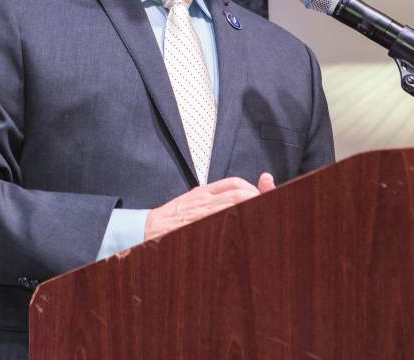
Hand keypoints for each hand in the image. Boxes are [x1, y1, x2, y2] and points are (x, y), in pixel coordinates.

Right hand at [145, 174, 274, 240]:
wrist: (146, 230)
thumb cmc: (168, 220)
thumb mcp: (189, 202)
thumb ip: (210, 199)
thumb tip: (233, 200)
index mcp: (203, 192)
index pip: (234, 183)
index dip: (250, 188)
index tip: (258, 195)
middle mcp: (204, 200)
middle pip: (239, 192)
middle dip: (257, 197)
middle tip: (266, 206)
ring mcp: (203, 213)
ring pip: (235, 203)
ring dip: (252, 207)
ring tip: (261, 216)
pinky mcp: (201, 225)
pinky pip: (225, 218)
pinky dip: (238, 219)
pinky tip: (246, 227)